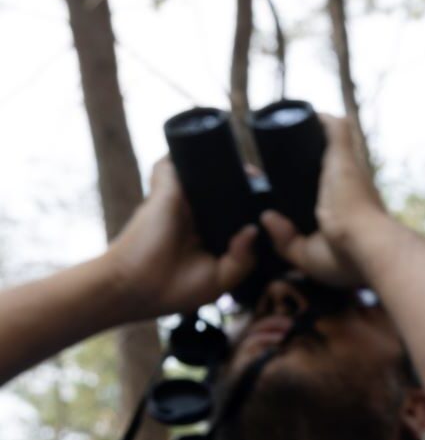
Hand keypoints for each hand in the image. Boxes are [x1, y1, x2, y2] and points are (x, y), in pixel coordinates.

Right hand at [101, 159, 258, 318]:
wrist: (134, 287)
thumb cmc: (174, 288)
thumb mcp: (220, 279)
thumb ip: (242, 259)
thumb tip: (253, 230)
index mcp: (209, 231)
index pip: (234, 209)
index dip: (253, 203)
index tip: (275, 200)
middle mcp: (195, 212)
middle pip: (222, 187)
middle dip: (244, 181)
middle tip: (264, 182)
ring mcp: (179, 199)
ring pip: (200, 170)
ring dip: (221, 164)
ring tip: (246, 170)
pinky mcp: (165, 190)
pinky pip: (173, 162)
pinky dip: (185, 152)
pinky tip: (210, 151)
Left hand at [260, 114, 388, 289]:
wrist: (369, 245)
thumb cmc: (347, 257)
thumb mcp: (308, 255)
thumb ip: (284, 241)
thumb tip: (266, 216)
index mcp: (346, 208)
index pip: (321, 189)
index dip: (297, 184)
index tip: (270, 183)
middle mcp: (349, 184)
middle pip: (322, 161)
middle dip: (299, 155)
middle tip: (264, 161)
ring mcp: (348, 166)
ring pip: (328, 139)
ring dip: (309, 132)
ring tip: (279, 129)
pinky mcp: (343, 154)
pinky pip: (333, 126)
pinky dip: (319, 117)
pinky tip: (297, 112)